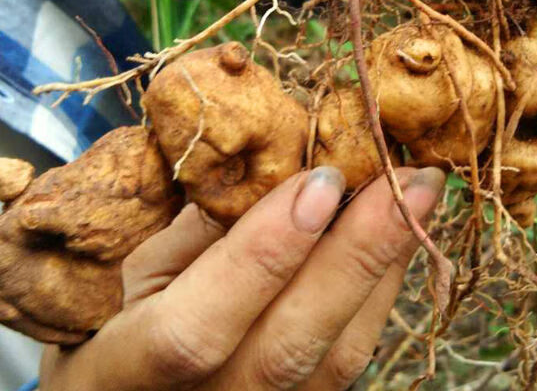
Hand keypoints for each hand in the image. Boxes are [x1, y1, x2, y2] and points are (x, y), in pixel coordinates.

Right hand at [40, 165, 444, 390]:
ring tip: (419, 194)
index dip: (261, 257)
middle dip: (357, 256)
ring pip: (336, 359)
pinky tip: (398, 236)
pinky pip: (350, 357)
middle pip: (288, 350)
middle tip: (410, 180)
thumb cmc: (117, 320)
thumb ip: (198, 229)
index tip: (320, 181)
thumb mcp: (130, 271)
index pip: (195, 329)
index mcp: (121, 375)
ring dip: (384, 265)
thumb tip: (280, 167)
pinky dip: (380, 290)